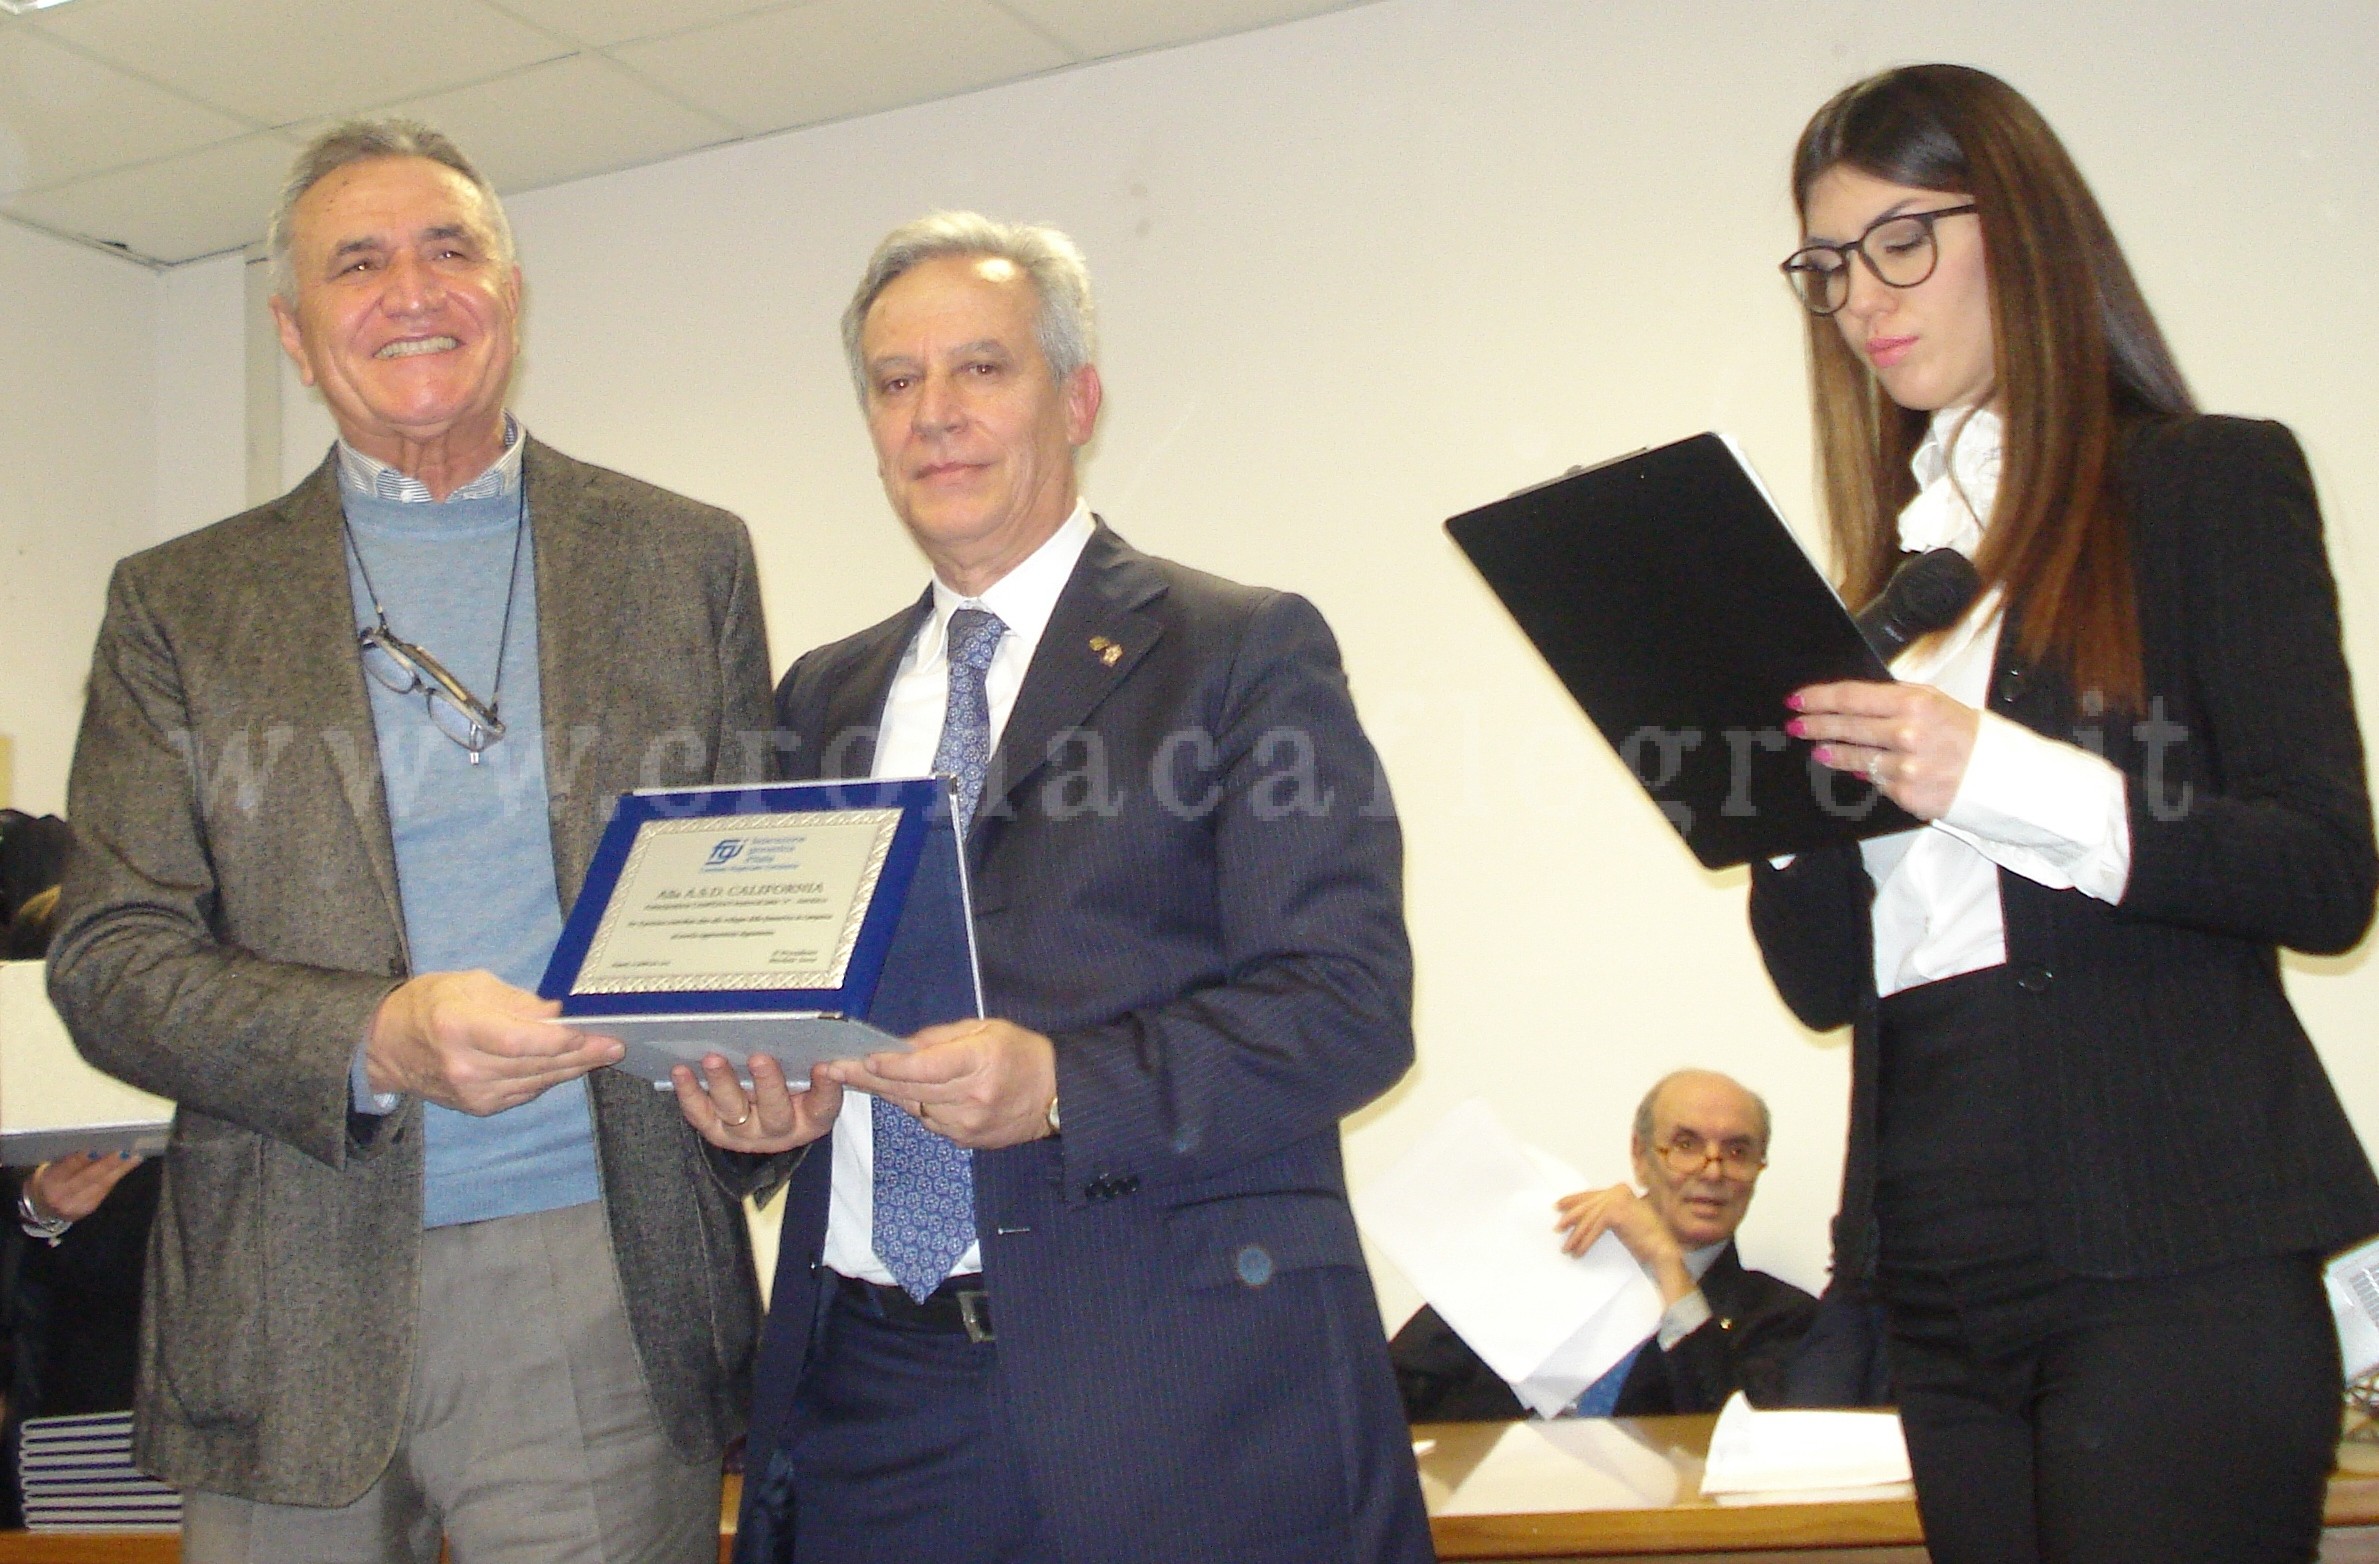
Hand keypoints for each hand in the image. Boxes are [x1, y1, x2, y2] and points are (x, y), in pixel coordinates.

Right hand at [26, 1152, 143, 1223]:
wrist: (42, 1207)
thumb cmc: (50, 1180)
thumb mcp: (51, 1168)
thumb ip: (69, 1160)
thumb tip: (96, 1144)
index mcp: (49, 1180)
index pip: (67, 1167)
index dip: (82, 1158)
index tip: (98, 1148)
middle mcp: (61, 1195)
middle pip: (88, 1178)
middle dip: (108, 1164)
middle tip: (124, 1151)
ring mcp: (75, 1205)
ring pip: (100, 1186)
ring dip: (120, 1170)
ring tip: (134, 1157)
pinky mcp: (86, 1210)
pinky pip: (103, 1192)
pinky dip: (115, 1178)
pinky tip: (126, 1168)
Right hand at [364, 970, 623, 1115]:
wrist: (386, 1045)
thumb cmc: (429, 1004)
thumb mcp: (470, 985)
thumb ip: (517, 1001)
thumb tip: (559, 1012)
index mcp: (458, 1027)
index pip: (519, 1041)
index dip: (560, 1039)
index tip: (593, 1031)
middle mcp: (464, 1065)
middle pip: (535, 1065)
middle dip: (580, 1054)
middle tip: (615, 1043)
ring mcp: (470, 1092)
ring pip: (536, 1082)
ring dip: (573, 1068)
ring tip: (603, 1053)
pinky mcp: (477, 1107)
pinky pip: (525, 1092)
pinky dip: (549, 1078)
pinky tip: (571, 1065)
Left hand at [672, 1053, 842, 1153]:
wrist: (768, 1124)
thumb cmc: (797, 1096)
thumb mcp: (816, 1088)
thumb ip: (824, 1074)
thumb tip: (832, 1057)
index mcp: (810, 1120)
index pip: (822, 1107)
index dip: (825, 1089)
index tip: (825, 1067)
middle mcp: (777, 1132)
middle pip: (774, 1113)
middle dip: (767, 1084)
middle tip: (760, 1058)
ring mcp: (742, 1133)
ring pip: (732, 1111)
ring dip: (722, 1083)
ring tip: (714, 1059)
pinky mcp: (714, 1129)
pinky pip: (699, 1113)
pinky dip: (688, 1092)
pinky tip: (681, 1070)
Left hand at [827, 1018, 1056, 1150]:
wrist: (1054, 1095)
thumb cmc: (1020, 1053)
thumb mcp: (985, 1028)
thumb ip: (941, 1038)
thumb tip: (901, 1048)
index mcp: (980, 1061)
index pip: (925, 1067)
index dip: (890, 1065)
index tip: (860, 1059)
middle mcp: (971, 1096)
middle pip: (910, 1090)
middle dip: (868, 1077)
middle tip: (832, 1068)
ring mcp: (967, 1123)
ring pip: (913, 1108)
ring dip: (888, 1092)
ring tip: (859, 1075)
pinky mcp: (965, 1140)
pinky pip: (928, 1121)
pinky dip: (915, 1106)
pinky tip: (906, 1092)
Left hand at [1553, 1184, 1694, 1304]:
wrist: (1662, 1250)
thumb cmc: (1645, 1239)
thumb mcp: (1622, 1220)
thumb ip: (1606, 1213)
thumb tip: (1581, 1215)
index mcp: (1620, 1189)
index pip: (1591, 1194)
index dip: (1573, 1201)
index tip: (1558, 1206)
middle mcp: (1618, 1190)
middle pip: (1587, 1204)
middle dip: (1570, 1217)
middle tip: (1557, 1228)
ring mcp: (1618, 1199)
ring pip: (1588, 1218)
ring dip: (1576, 1236)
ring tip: (1566, 1248)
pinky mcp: (1616, 1212)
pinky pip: (1593, 1228)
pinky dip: (1584, 1241)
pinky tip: (1579, 1252)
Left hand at [1788, 679, 1980, 820]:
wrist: (2001, 775)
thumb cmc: (1966, 734)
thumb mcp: (1935, 701)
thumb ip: (1894, 698)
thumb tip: (1853, 702)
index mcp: (1913, 703)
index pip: (1851, 697)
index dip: (1819, 698)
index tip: (1797, 700)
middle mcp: (1907, 733)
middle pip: (1845, 727)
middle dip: (1814, 725)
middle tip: (1795, 724)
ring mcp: (1905, 766)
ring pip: (1854, 757)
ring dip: (1832, 752)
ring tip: (1818, 749)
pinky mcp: (1906, 793)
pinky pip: (1874, 780)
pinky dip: (1863, 773)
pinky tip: (1852, 767)